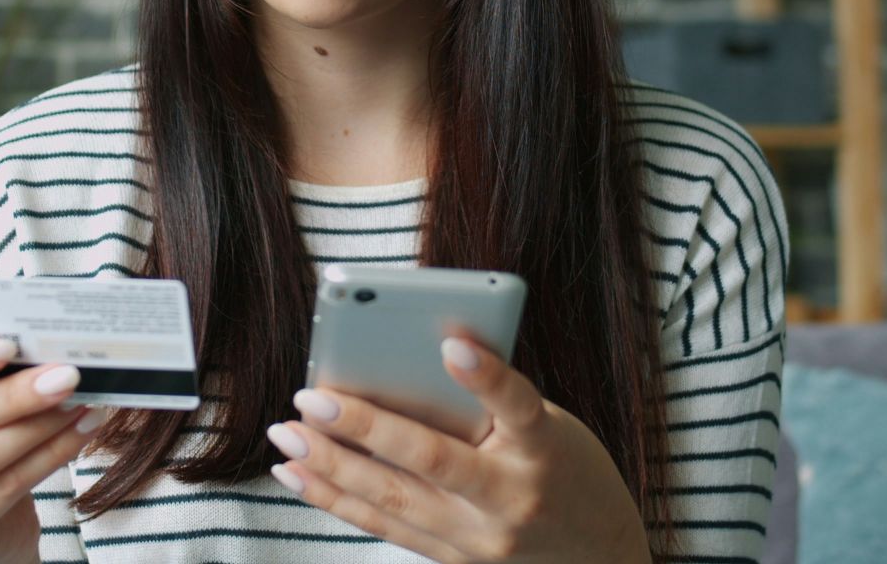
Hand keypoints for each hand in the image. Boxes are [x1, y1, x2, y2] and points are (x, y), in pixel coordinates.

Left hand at [264, 335, 649, 562]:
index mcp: (544, 448)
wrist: (600, 555)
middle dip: (364, 429)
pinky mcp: (455, 560)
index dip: (486, 375)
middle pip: (432, 460)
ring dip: (331, 468)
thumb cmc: (566, 468)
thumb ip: (488, 404)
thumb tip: (401, 364)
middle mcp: (512, 498)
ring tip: (286, 437)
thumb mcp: (549, 426)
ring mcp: (481, 539)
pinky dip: (337, 499)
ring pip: (394, 501)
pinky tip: (299, 476)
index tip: (450, 344)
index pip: (517, 404)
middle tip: (310, 397)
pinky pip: (386, 528)